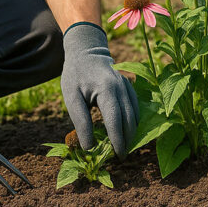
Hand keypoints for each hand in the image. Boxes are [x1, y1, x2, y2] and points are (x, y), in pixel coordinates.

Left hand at [60, 22, 137, 157]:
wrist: (85, 50)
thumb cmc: (75, 74)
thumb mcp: (71, 97)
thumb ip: (81, 121)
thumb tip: (89, 147)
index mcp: (107, 90)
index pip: (116, 121)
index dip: (118, 140)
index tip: (117, 156)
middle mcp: (122, 88)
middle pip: (129, 120)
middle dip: (127, 139)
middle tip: (121, 156)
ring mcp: (128, 86)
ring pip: (135, 114)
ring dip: (131, 132)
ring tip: (124, 146)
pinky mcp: (129, 86)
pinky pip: (136, 106)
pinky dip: (133, 120)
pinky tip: (126, 130)